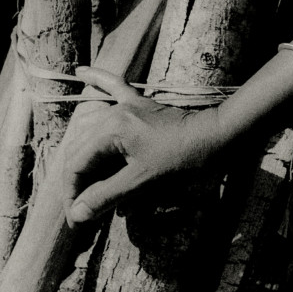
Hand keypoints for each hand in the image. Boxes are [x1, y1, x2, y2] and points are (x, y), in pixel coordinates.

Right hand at [56, 68, 226, 228]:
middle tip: (84, 209)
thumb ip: (107, 195)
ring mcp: (128, 106)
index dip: (73, 193)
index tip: (77, 218)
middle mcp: (114, 114)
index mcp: (111, 130)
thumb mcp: (143, 180)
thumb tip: (77, 213)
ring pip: (93, 132)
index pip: (76, 165)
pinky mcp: (142, 104)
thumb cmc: (184, 158)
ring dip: (88, 160)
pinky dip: (100, 82)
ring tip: (85, 187)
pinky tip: (82, 73)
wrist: (219, 136)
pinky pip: (115, 87)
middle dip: (80, 181)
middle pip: (81, 150)